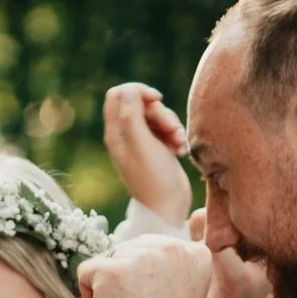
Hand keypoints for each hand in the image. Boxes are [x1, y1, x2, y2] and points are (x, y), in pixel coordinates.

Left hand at [80, 230, 207, 297]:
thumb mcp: (176, 292)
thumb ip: (164, 265)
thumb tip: (133, 246)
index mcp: (196, 254)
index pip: (152, 248)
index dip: (146, 281)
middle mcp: (174, 248)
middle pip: (129, 249)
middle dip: (126, 281)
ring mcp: (143, 257)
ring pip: (108, 259)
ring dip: (109, 289)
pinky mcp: (113, 271)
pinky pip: (85, 271)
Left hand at [102, 81, 193, 230]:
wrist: (169, 208)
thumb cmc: (155, 180)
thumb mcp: (142, 145)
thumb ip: (133, 116)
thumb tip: (129, 89)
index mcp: (116, 134)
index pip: (118, 94)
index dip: (137, 91)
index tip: (155, 100)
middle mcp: (125, 136)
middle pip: (141, 103)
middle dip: (160, 113)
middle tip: (171, 130)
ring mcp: (141, 142)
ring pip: (156, 115)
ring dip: (172, 125)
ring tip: (179, 144)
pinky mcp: (156, 148)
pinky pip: (166, 129)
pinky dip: (175, 135)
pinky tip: (181, 150)